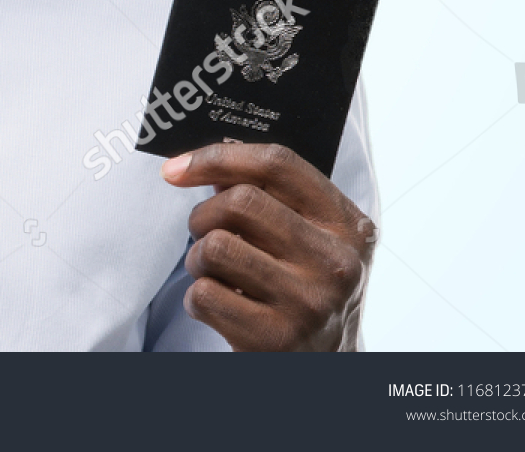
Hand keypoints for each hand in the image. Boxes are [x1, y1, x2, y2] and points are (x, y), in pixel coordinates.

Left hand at [162, 143, 375, 351]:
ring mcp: (309, 302)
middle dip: (204, 215)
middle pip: (240, 201)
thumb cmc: (304, 289)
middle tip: (205, 234)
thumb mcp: (308, 239)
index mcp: (348, 225)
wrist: (325, 367)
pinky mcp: (276, 338)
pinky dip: (197, 299)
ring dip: (198, 259)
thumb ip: (269, 198)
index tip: (177, 168)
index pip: (278, 164)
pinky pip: (204, 294)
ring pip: (215, 246)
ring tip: (215, 274)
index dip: (218, 157)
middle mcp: (336, 262)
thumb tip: (199, 166)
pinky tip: (221, 307)